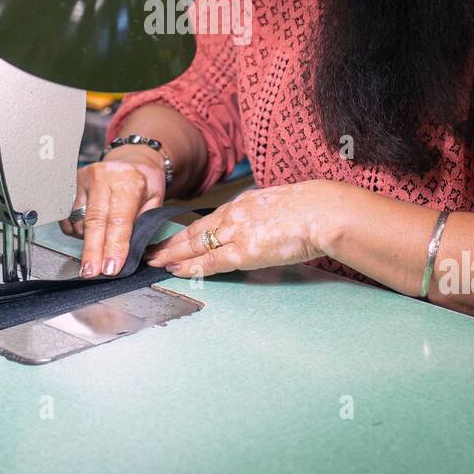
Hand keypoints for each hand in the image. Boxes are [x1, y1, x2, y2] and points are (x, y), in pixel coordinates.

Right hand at [60, 148, 167, 277]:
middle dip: (93, 251)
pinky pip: (67, 217)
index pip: (119, 219)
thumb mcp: (154, 201)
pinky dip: (76, 231)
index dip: (114, 246)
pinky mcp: (70, 185)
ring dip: (87, 242)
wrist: (131, 161)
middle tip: (91, 273)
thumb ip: (142, 224)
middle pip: (94, 221)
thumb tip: (128, 253)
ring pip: (78, 221)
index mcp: (128, 181)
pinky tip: (88, 231)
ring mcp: (83, 180)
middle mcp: (102, 178)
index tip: (111, 268)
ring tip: (98, 247)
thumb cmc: (143, 184)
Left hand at [145, 180, 335, 277]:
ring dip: (173, 254)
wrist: (321, 211)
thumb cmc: (311, 210)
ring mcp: (237, 231)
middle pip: (195, 230)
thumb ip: (265, 216)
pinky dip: (191, 266)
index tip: (174, 238)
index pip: (209, 219)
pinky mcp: (243, 250)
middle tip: (152, 250)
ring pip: (196, 243)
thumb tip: (261, 228)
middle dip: (172, 242)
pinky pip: (210, 261)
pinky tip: (177, 270)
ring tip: (155, 262)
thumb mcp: (281, 206)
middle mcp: (235, 213)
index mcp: (245, 203)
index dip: (188, 231)